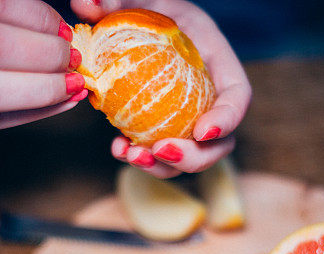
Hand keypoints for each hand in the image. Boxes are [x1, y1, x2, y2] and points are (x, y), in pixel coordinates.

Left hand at [70, 0, 250, 177]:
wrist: (141, 18)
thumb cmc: (149, 4)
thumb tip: (86, 2)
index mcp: (217, 62)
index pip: (237, 96)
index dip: (227, 119)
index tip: (202, 131)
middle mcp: (209, 97)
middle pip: (220, 143)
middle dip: (195, 157)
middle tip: (161, 150)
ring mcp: (187, 118)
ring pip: (190, 158)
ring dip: (164, 167)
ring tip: (132, 155)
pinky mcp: (163, 129)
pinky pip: (161, 155)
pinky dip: (143, 160)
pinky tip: (118, 148)